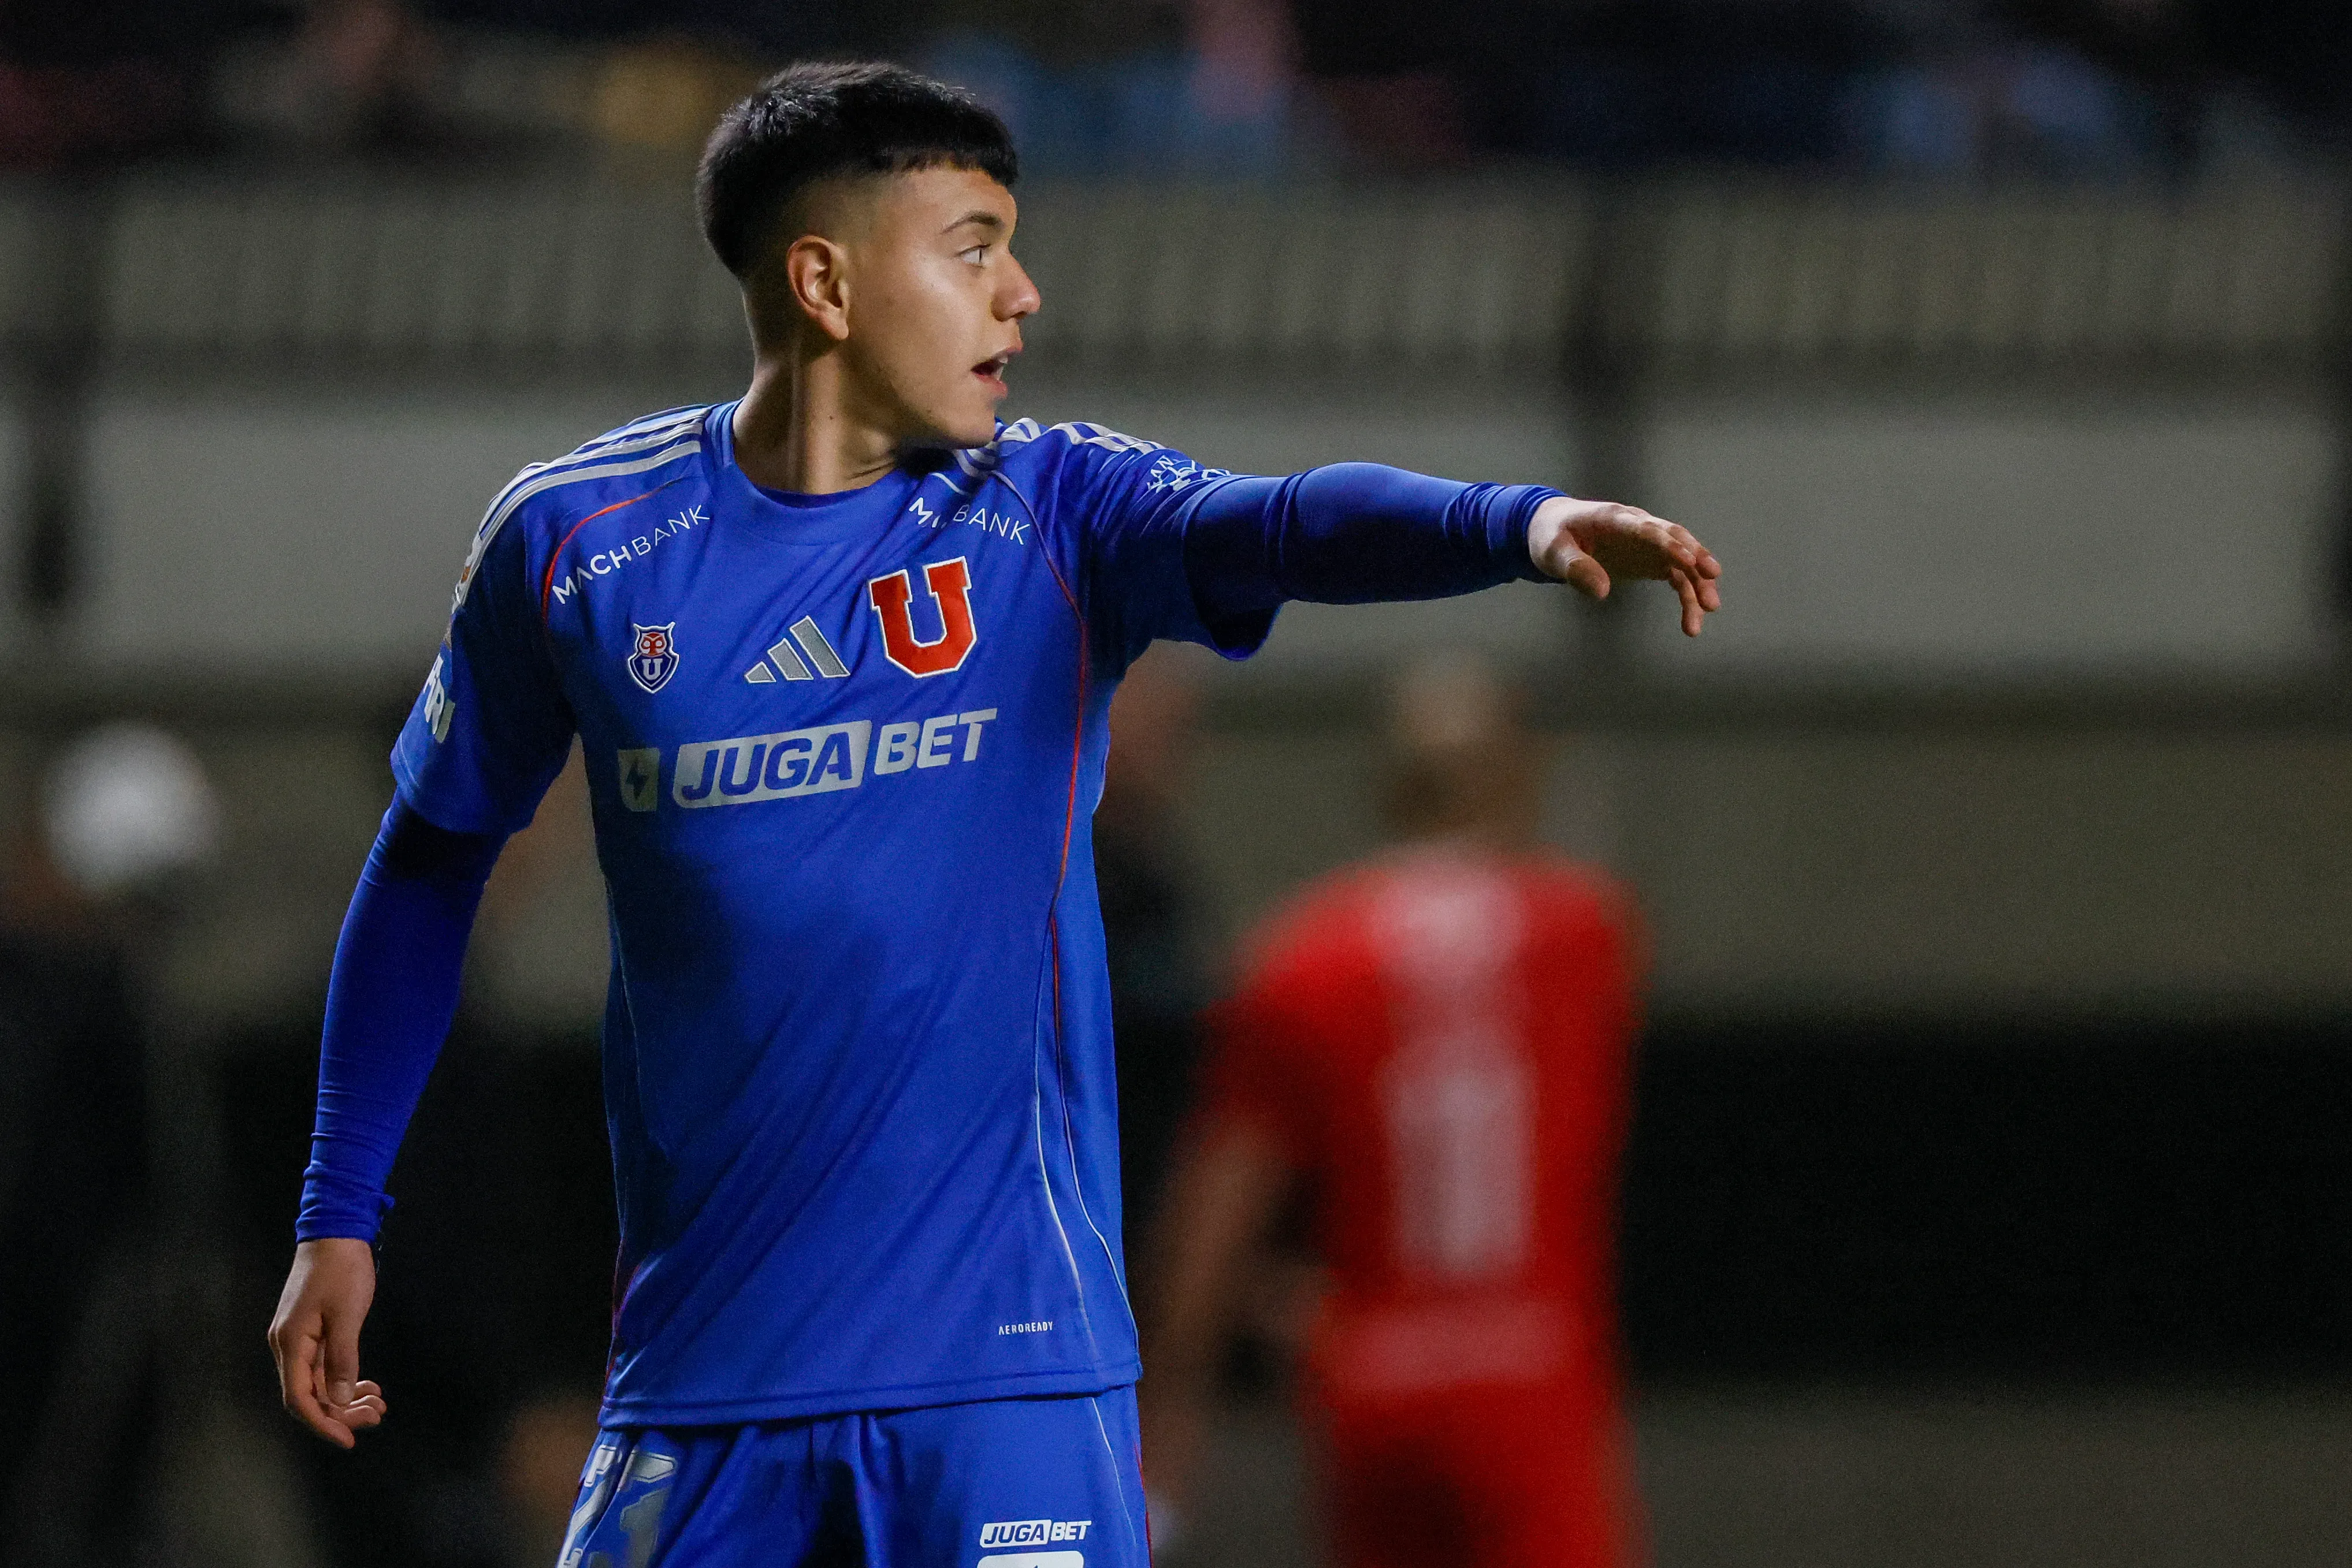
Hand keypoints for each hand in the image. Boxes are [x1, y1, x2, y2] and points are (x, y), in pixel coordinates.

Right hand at [268, 1237, 387, 1447]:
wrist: (335, 1233)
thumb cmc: (341, 1270)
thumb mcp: (347, 1315)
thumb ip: (343, 1358)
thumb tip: (341, 1399)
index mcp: (290, 1344)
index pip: (299, 1399)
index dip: (323, 1423)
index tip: (349, 1439)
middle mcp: (289, 1346)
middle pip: (310, 1395)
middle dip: (342, 1412)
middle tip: (376, 1416)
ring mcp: (299, 1340)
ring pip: (320, 1383)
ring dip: (347, 1398)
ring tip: (378, 1405)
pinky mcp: (312, 1332)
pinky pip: (325, 1367)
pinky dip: (346, 1379)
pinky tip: (368, 1385)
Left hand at [1528, 496, 1722, 636]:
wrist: (1556, 530)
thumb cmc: (1552, 537)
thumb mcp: (1553, 552)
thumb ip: (1575, 568)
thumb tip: (1602, 592)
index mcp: (1615, 519)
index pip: (1647, 528)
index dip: (1667, 542)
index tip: (1686, 559)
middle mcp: (1639, 527)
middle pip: (1675, 539)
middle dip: (1695, 557)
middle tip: (1712, 578)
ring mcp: (1649, 544)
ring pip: (1682, 562)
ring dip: (1697, 584)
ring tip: (1708, 610)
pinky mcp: (1652, 560)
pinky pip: (1677, 577)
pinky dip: (1687, 596)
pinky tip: (1692, 621)